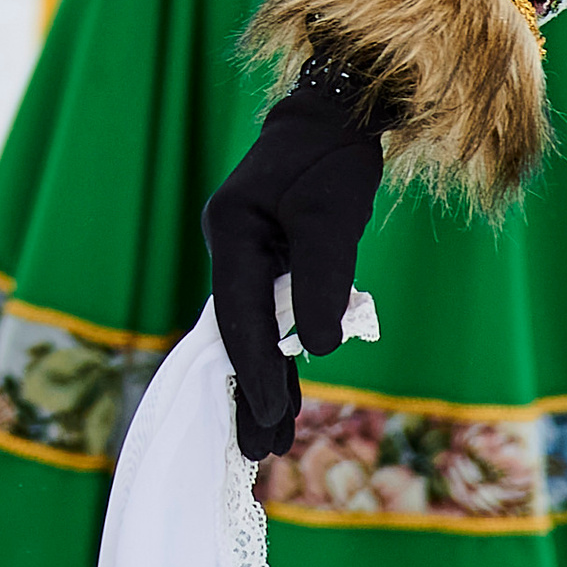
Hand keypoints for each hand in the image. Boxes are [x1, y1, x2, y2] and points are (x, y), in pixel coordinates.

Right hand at [202, 67, 387, 462]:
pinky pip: (273, 319)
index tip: (269, 418)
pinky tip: (285, 396)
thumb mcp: (333, 218)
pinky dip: (280, 358)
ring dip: (265, 383)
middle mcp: (232, 247)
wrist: (335, 116)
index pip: (239, 315)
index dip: (255, 371)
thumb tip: (316, 350)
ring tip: (271, 441)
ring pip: (255, 331)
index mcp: (231, 232)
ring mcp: (250, 255)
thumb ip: (323, 282)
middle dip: (250, 392)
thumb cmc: (333, 159)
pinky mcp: (274, 261)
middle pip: (237, 332)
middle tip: (259, 451)